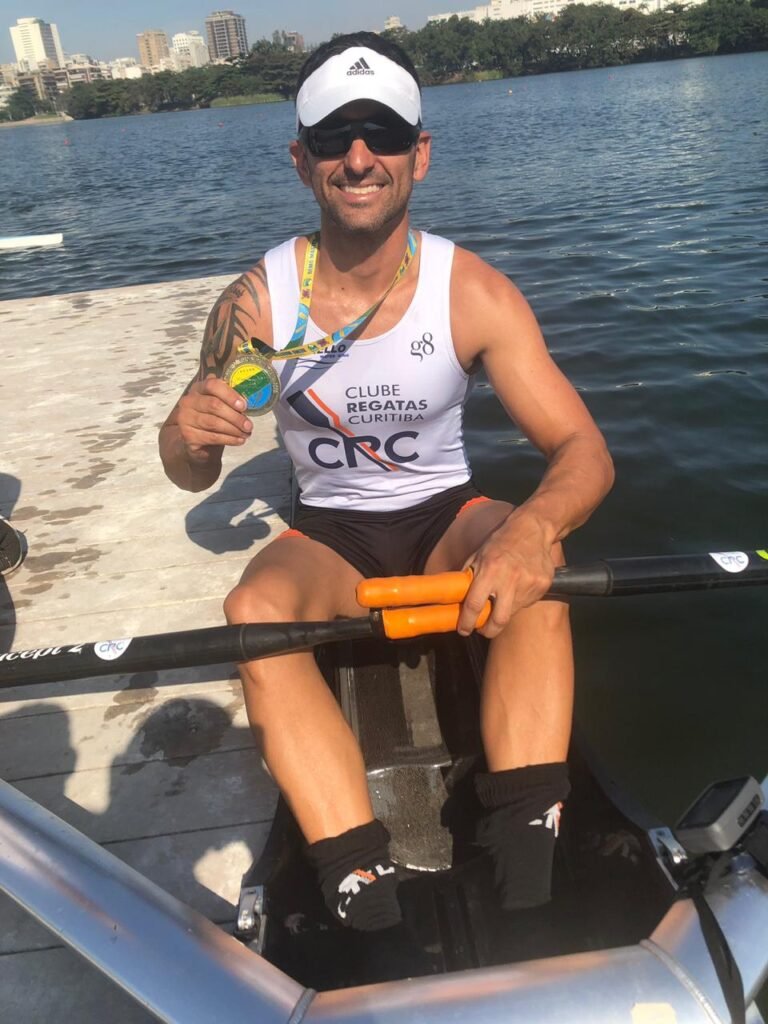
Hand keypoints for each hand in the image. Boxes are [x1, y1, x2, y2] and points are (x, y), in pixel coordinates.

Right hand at [175, 377, 252, 460]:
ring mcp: (185, 419)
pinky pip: (213, 437)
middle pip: (214, 405)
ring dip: (234, 429)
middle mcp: (188, 402)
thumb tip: (249, 400)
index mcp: (198, 389)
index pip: (212, 385)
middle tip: (249, 425)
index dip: (229, 394)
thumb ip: (229, 400)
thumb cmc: (213, 419)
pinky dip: (229, 439)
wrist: (198, 443)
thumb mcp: (220, 406)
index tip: (244, 405)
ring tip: (246, 434)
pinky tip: (239, 440)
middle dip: (235, 416)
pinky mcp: (188, 436)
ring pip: (214, 422)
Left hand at [457, 514, 556, 637]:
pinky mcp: (542, 585)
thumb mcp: (479, 554)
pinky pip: (527, 602)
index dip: (467, 622)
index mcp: (490, 570)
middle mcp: (509, 579)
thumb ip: (469, 576)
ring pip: (513, 612)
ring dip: (504, 611)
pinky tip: (519, 585)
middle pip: (499, 620)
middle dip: (489, 630)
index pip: (474, 604)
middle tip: (483, 629)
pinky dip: (519, 600)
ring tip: (502, 597)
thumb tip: (454, 596)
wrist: (533, 529)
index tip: (463, 629)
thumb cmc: (501, 542)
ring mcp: (528, 583)